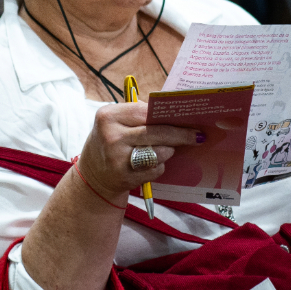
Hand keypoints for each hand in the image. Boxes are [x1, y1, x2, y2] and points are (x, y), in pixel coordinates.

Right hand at [76, 102, 203, 200]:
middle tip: (198, 136)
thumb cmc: (111, 142)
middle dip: (181, 135)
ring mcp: (117, 159)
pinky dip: (159, 167)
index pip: (145, 111)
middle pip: (156, 133)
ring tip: (167, 150)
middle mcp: (111, 136)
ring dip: (168, 152)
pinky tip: (153, 164)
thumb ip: (139, 115)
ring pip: (158, 152)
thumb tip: (176, 111)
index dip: (168, 115)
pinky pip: (155, 169)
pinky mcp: (124, 178)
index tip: (188, 117)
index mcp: (108, 116)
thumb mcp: (115, 123)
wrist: (93, 176)